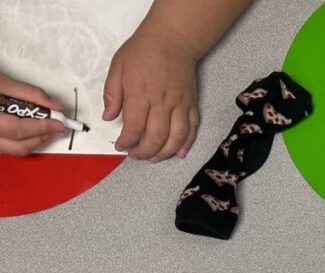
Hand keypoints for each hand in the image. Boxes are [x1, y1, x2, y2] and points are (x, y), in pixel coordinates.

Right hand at [0, 72, 64, 154]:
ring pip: (12, 150)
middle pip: (17, 145)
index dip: (42, 127)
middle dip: (41, 137)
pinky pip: (6, 147)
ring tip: (44, 129)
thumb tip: (53, 105)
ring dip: (33, 141)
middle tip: (55, 127)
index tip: (59, 123)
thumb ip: (28, 93)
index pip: (18, 129)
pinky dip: (20, 141)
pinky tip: (28, 131)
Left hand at [103, 27, 198, 160]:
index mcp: (141, 93)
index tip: (120, 146)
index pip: (134, 127)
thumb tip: (109, 117)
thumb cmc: (142, 51)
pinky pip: (191, 129)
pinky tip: (178, 153)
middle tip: (135, 155)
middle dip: (144, 151)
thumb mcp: (118, 67)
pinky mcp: (191, 105)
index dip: (126, 142)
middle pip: (156, 137)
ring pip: (175, 137)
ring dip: (164, 153)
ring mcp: (179, 105)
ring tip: (154, 158)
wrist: (173, 39)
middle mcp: (162, 102)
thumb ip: (112, 94)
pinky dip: (186, 144)